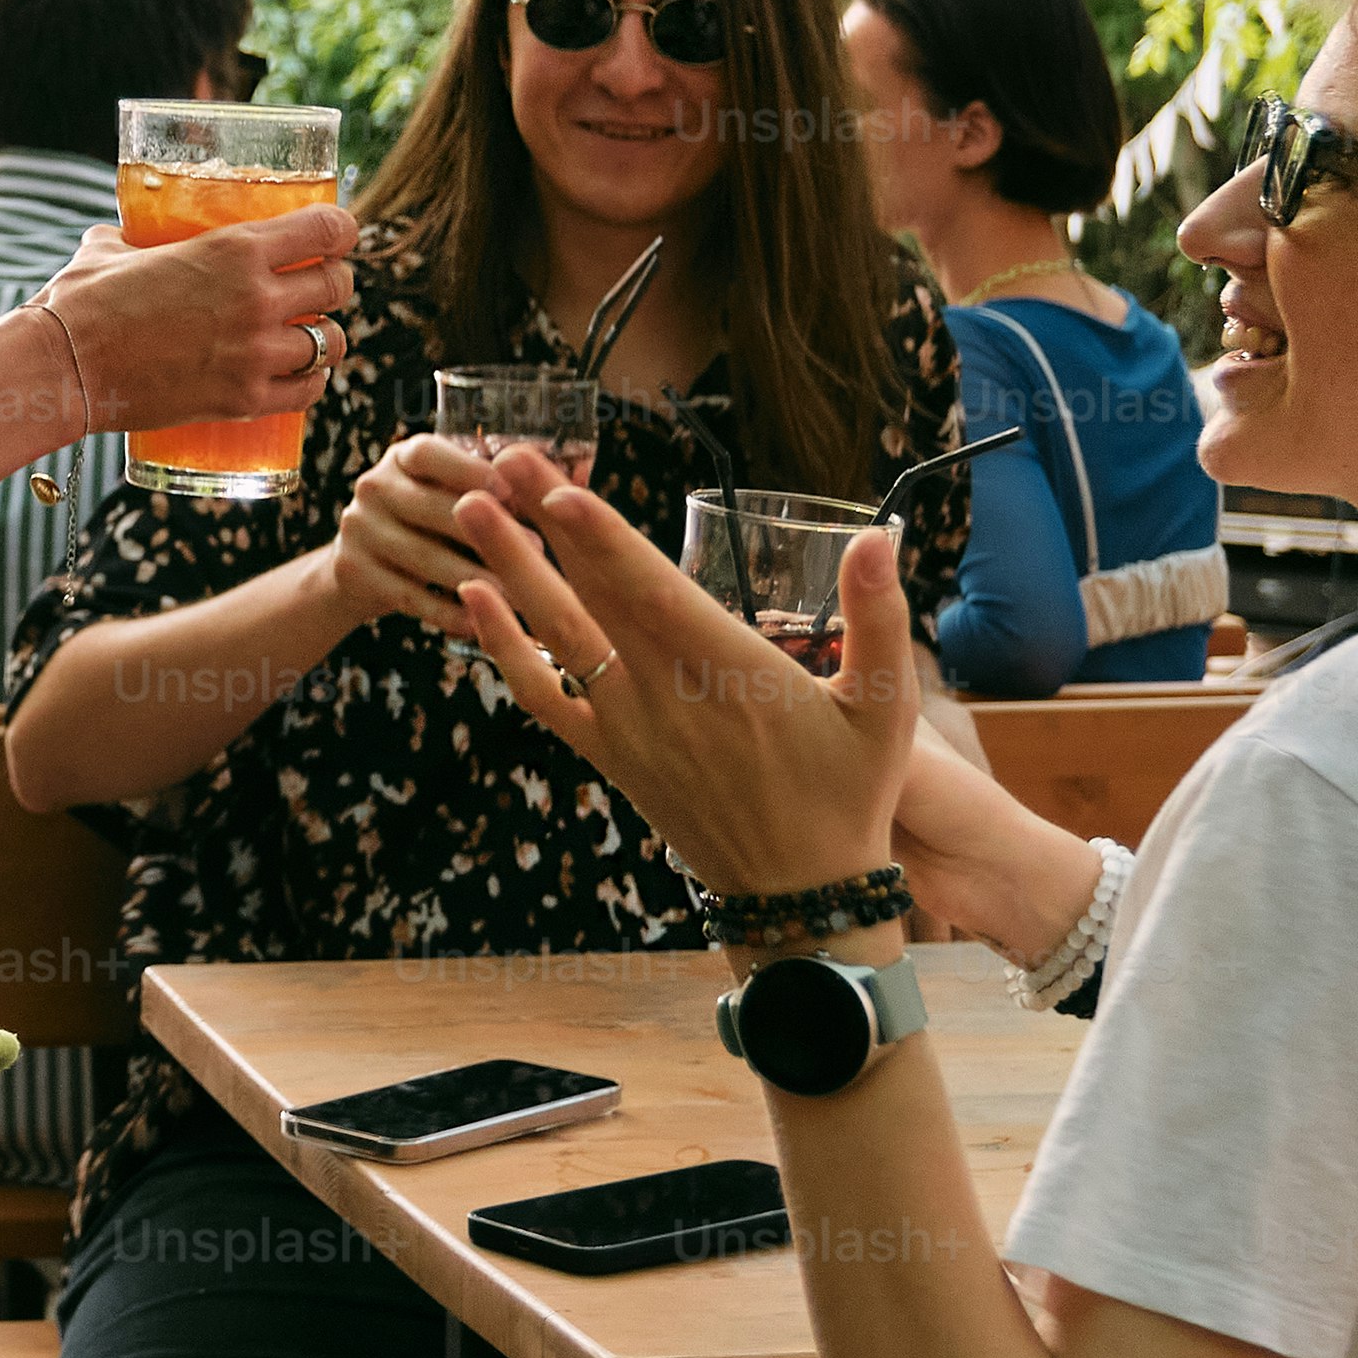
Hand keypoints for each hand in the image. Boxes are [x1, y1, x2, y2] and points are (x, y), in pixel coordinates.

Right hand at [30, 202, 360, 436]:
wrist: (63, 368)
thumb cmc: (81, 302)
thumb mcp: (113, 249)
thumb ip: (136, 239)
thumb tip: (127, 238)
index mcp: (234, 249)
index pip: (327, 229)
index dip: (340, 230)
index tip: (336, 236)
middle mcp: (257, 298)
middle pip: (337, 286)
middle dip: (333, 283)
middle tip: (317, 287)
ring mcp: (255, 353)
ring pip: (332, 342)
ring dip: (325, 336)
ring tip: (309, 336)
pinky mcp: (244, 399)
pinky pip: (308, 391)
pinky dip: (310, 382)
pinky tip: (300, 376)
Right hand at [333, 430, 552, 630]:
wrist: (365, 566)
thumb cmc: (437, 525)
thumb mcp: (459, 495)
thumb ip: (511, 486)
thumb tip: (579, 474)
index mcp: (405, 457)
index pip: (430, 453)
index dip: (469, 469)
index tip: (510, 490)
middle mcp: (374, 486)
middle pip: (431, 507)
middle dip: (488, 531)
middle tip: (539, 552)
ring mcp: (358, 529)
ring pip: (423, 556)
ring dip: (474, 577)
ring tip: (519, 595)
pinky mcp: (351, 572)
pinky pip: (407, 596)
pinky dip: (447, 612)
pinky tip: (481, 625)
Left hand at [442, 467, 919, 898]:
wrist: (799, 898)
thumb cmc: (849, 794)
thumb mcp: (886, 709)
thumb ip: (878, 620)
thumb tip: (874, 537)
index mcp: (728, 673)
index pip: (651, 593)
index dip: (602, 540)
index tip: (558, 491)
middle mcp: (664, 695)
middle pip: (593, 594)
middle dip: (545, 524)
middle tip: (504, 459)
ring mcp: (626, 726)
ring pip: (557, 635)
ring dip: (512, 568)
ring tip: (471, 508)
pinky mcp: (607, 754)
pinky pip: (543, 696)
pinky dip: (503, 648)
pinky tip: (474, 597)